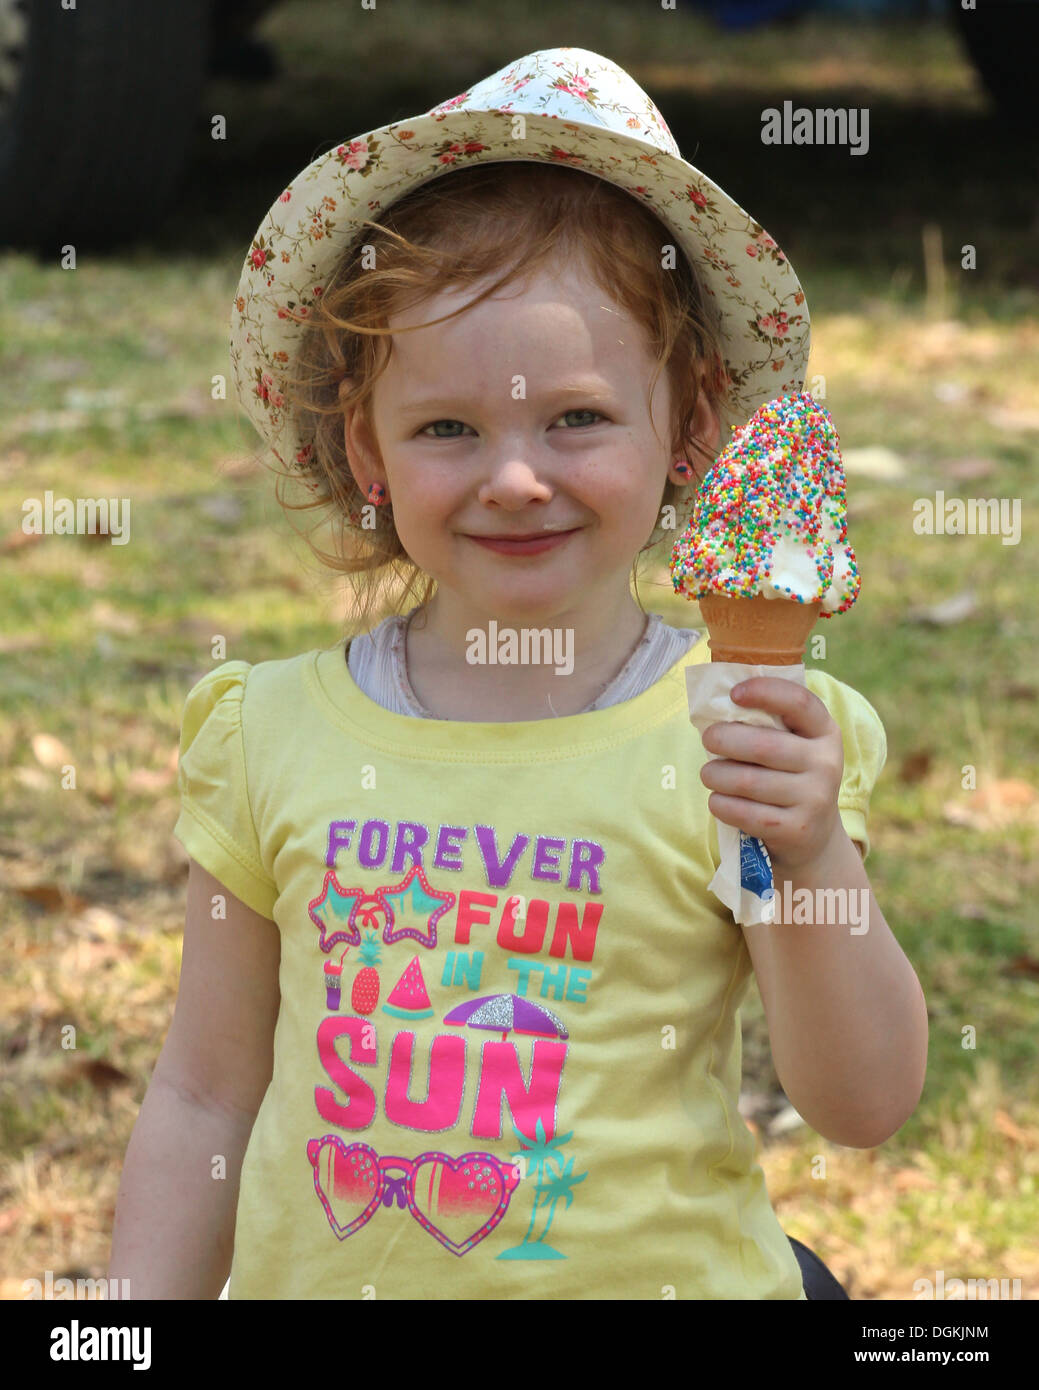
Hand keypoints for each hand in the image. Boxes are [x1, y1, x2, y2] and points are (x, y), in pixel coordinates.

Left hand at [699, 677, 844, 872]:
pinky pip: (744, 813)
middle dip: (723, 739)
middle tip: (708, 740)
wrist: (813, 835)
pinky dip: (721, 804)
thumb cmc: (789, 777)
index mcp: (825, 733)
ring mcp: (815, 799)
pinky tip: (717, 800)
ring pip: (747, 781)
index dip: (765, 691)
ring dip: (715, 775)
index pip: (799, 702)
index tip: (734, 693)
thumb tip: (716, 705)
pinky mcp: (796, 829)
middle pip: (763, 744)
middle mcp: (826, 764)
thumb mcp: (794, 746)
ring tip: (709, 774)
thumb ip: (768, 724)